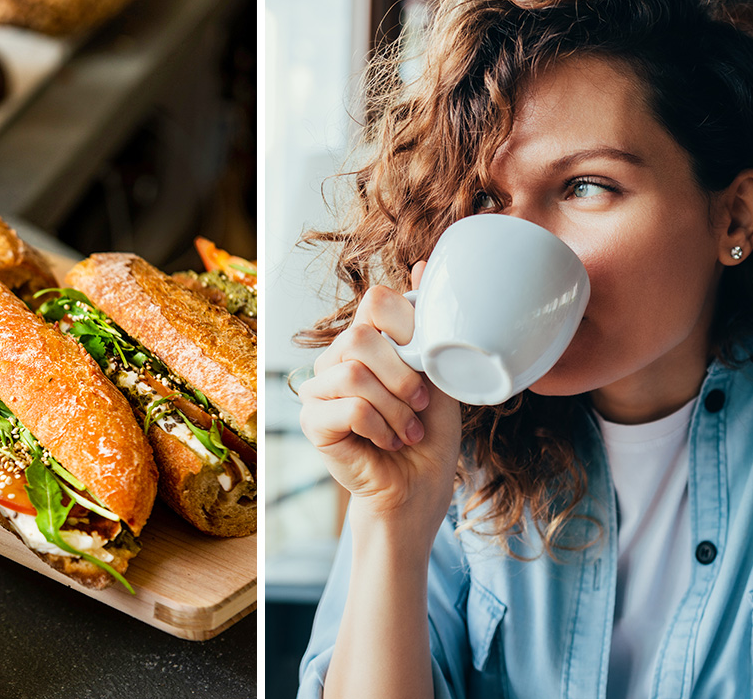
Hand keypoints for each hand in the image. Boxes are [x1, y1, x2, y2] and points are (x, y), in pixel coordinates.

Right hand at [298, 262, 462, 542]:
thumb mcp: (440, 375)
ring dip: (394, 407)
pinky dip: (379, 426)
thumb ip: (429, 327)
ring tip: (408, 430)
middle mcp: (337, 359)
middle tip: (421, 403)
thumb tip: (424, 263)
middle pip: (360, 335)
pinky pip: (346, 406)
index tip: (426, 363)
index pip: (375, 302)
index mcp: (367, 342)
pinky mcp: (312, 421)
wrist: (417, 490)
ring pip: (353, 372)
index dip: (407, 326)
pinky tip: (388, 441)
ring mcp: (319, 389)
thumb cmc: (429, 436)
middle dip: (402, 374)